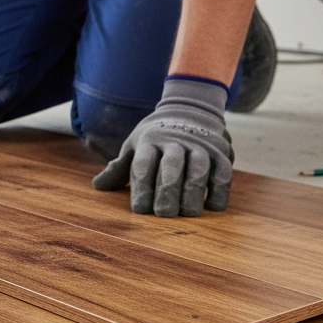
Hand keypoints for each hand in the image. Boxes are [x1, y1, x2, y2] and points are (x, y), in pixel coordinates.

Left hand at [91, 78, 233, 216]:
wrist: (190, 109)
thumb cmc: (157, 137)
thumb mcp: (135, 145)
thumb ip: (120, 167)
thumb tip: (98, 186)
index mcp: (150, 140)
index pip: (143, 164)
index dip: (141, 188)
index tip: (139, 210)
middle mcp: (175, 141)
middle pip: (171, 167)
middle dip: (167, 192)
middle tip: (164, 214)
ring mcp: (200, 146)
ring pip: (198, 171)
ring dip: (193, 194)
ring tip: (187, 213)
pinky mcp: (222, 153)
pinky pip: (223, 175)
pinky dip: (218, 193)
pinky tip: (210, 207)